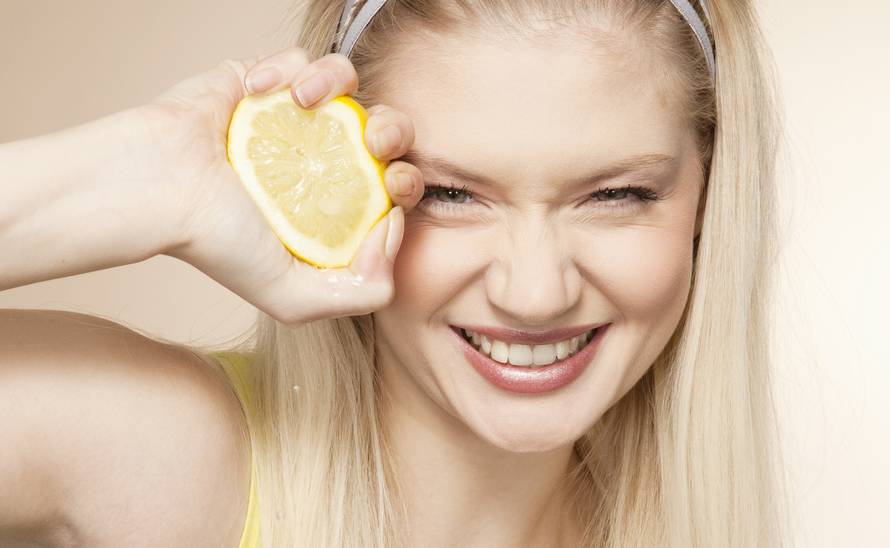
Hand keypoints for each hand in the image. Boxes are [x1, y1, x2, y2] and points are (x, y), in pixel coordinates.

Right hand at [139, 47, 423, 323]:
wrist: (157, 186)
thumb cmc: (218, 243)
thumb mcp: (294, 299)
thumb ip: (362, 292)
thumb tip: (393, 229)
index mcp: (333, 207)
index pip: (396, 187)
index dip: (408, 183)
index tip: (388, 188)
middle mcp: (321, 161)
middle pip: (388, 131)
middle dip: (395, 131)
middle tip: (372, 144)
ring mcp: (295, 119)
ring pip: (352, 86)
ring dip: (342, 85)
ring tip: (307, 102)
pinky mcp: (267, 81)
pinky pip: (304, 58)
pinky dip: (291, 67)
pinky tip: (261, 89)